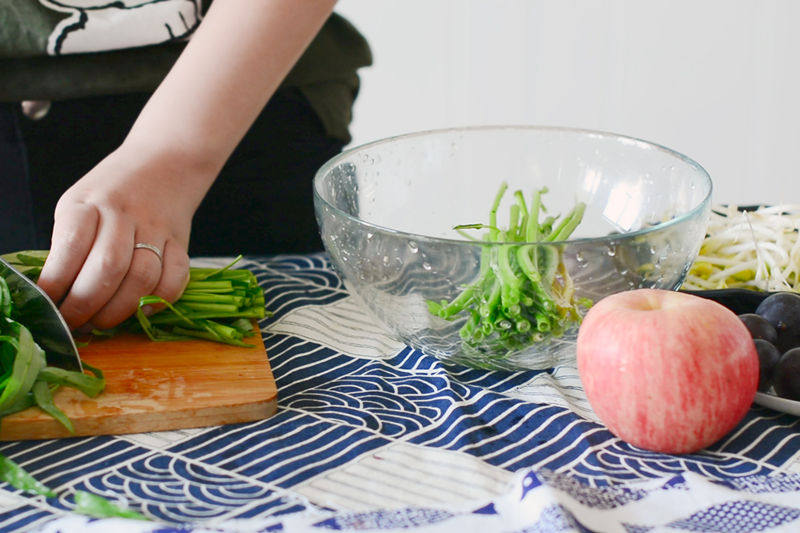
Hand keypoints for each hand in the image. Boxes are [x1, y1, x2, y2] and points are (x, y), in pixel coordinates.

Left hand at [37, 144, 206, 329]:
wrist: (164, 162)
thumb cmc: (112, 191)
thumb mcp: (79, 204)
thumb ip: (70, 243)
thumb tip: (58, 294)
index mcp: (87, 202)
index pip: (70, 247)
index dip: (57, 283)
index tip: (49, 305)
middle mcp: (123, 213)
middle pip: (107, 267)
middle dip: (87, 305)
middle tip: (76, 324)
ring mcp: (156, 227)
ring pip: (142, 277)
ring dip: (121, 309)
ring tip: (104, 321)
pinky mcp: (180, 240)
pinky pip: (176, 276)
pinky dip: (161, 299)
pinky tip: (144, 309)